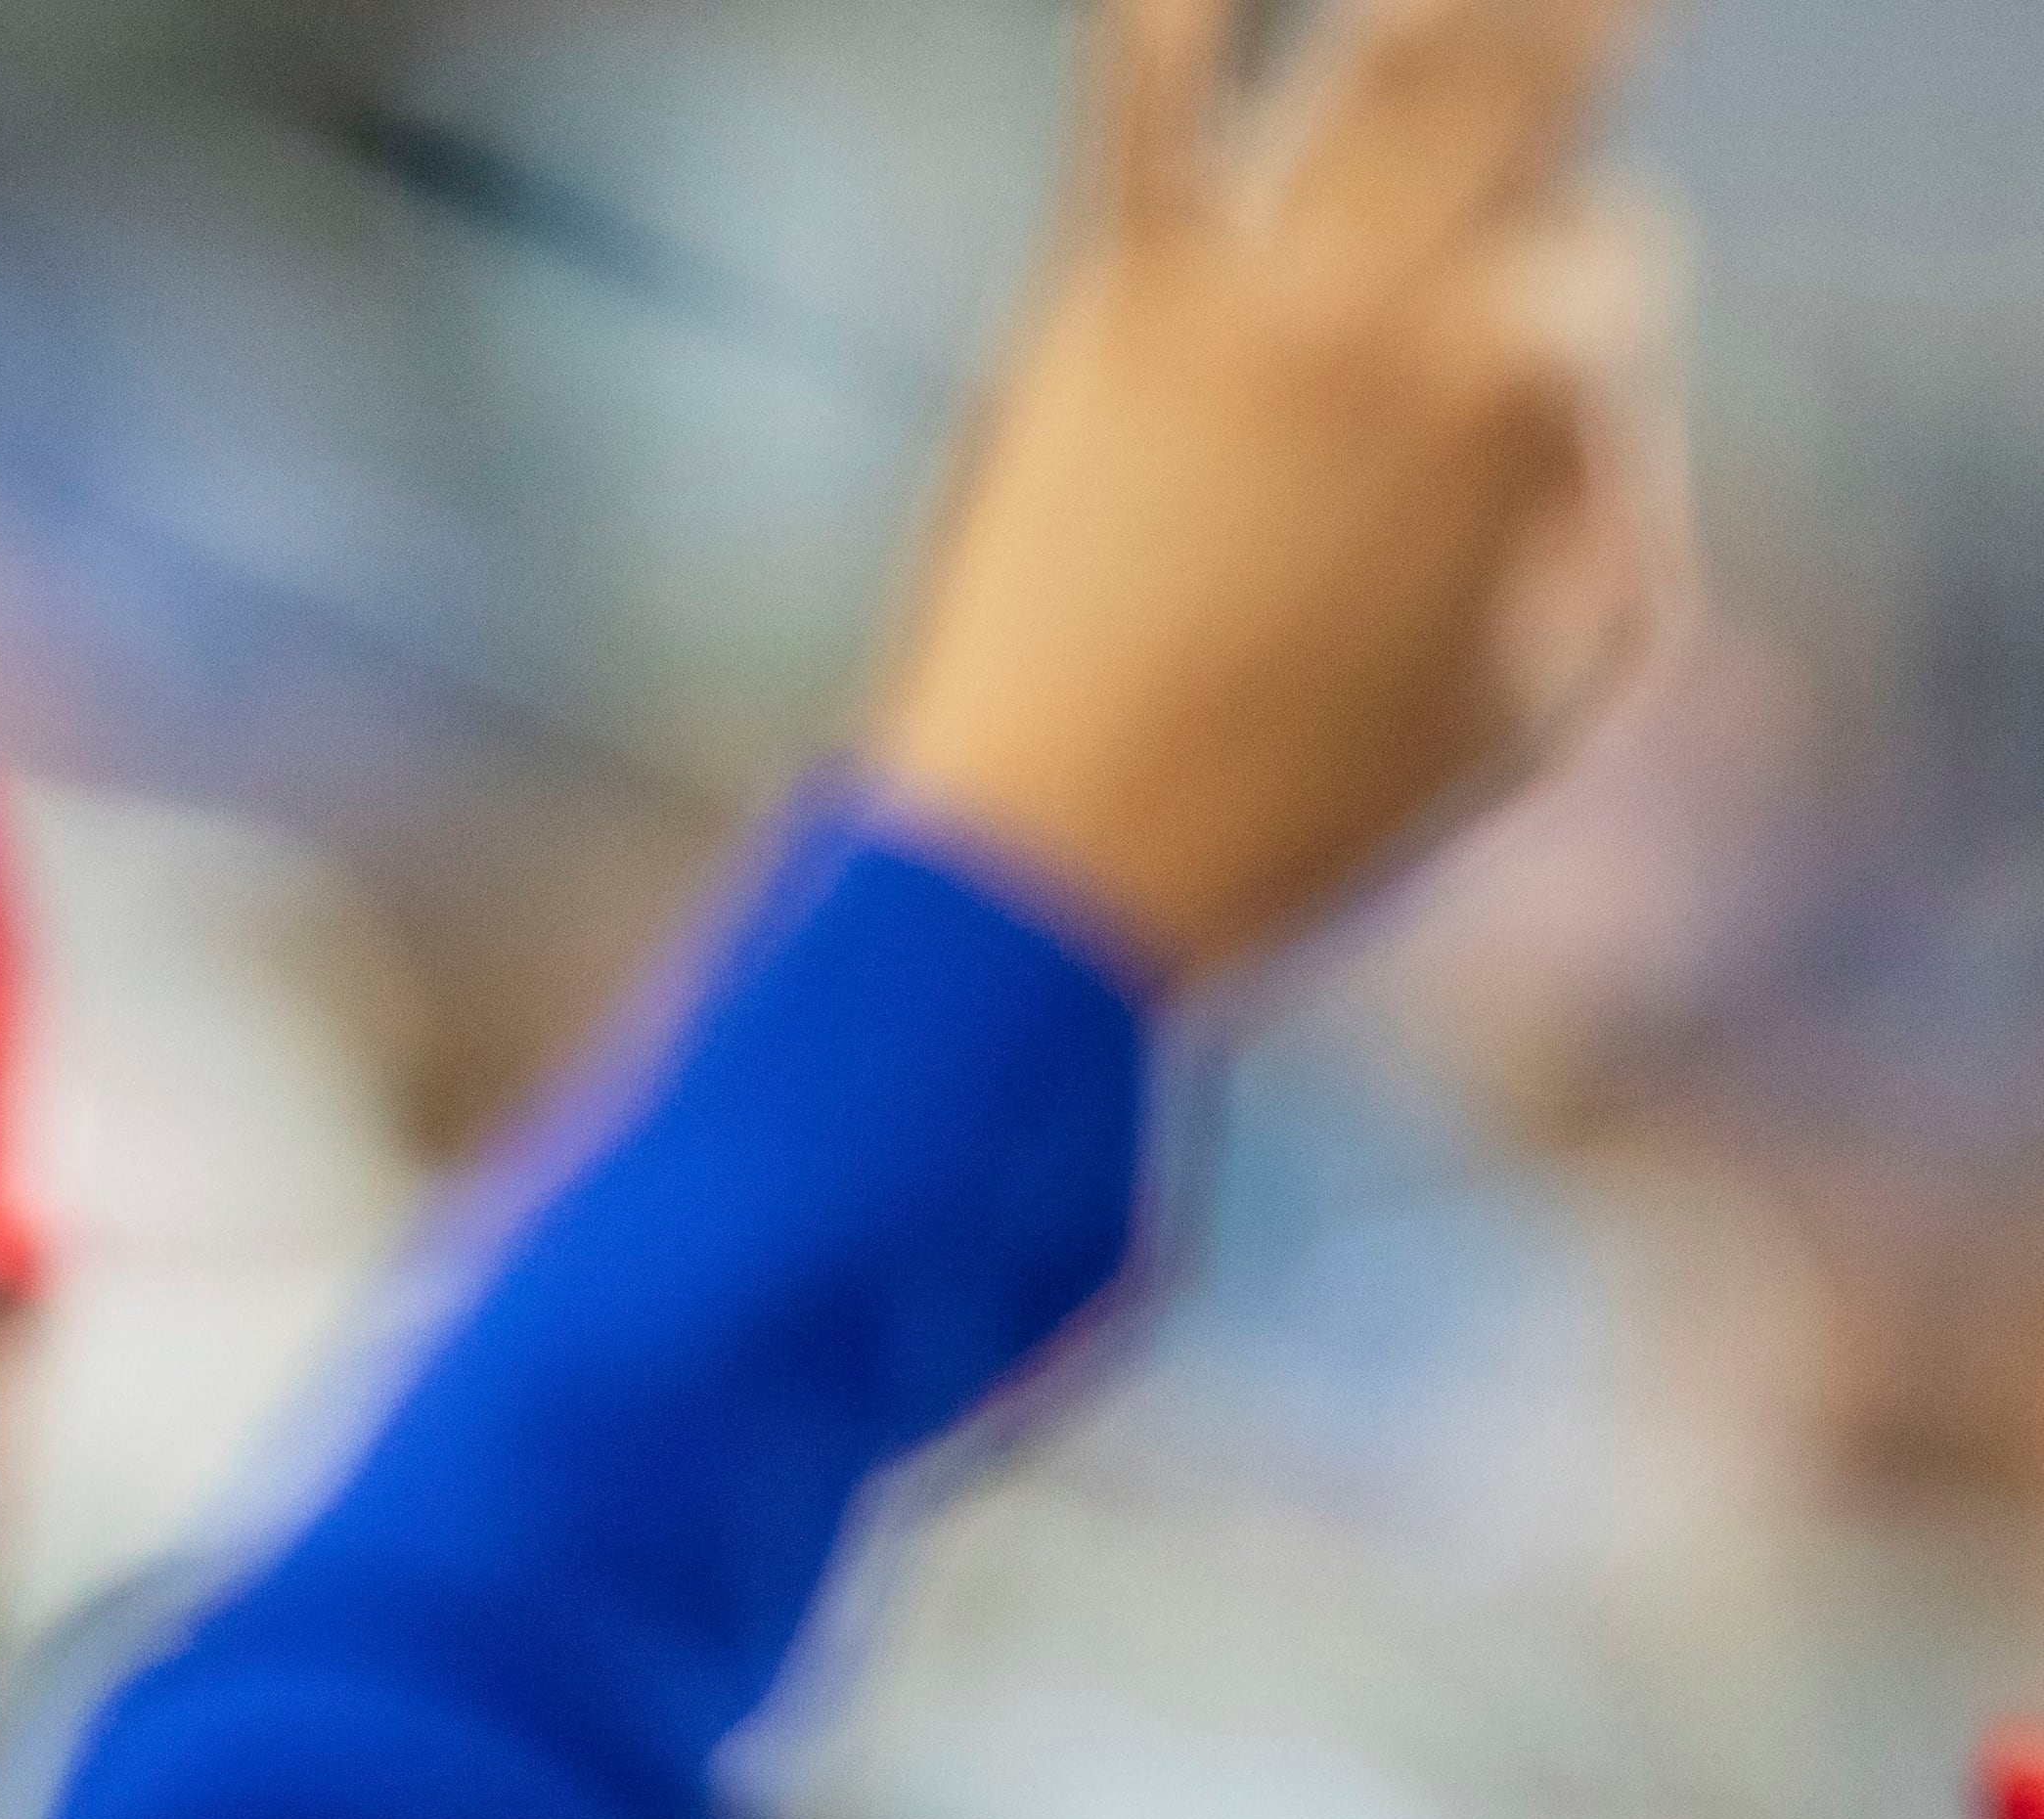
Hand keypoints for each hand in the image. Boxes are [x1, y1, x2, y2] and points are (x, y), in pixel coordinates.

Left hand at [863, 0, 1679, 977]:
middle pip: (1532, 95)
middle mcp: (1409, 312)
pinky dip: (1176, 20)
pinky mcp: (1108, 311)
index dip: (1586, 318)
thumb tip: (1598, 382)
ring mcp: (1257, 298)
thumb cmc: (1304, 814)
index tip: (1510, 411)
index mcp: (1538, 399)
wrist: (1054, 872)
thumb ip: (1623, 519)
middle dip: (1569, 38)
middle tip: (1581, 14)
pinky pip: (1149, 114)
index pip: (1617, 259)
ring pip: (1387, 69)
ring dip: (1452, 0)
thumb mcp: (1550, 703)